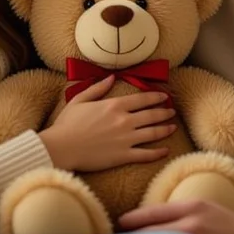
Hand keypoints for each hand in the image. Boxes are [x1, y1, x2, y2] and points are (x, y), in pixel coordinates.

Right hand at [39, 77, 176, 171]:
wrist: (61, 148)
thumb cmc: (67, 124)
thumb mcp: (80, 100)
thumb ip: (97, 88)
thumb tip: (112, 77)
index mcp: (114, 105)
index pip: (142, 99)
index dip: (156, 97)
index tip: (164, 97)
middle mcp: (124, 120)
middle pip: (151, 115)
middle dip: (164, 113)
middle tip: (172, 112)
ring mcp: (126, 139)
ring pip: (153, 133)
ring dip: (165, 129)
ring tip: (173, 128)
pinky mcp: (123, 156)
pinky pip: (146, 154)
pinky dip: (158, 152)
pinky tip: (166, 151)